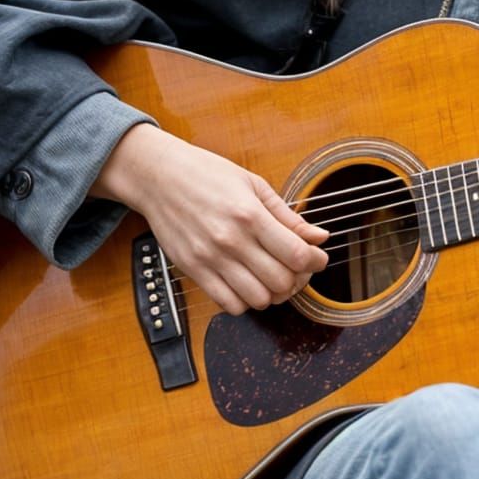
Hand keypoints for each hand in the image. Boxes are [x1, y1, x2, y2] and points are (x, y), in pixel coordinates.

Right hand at [92, 125, 328, 314]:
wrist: (159, 177)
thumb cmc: (207, 175)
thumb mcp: (254, 185)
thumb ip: (288, 216)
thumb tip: (319, 237)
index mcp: (250, 215)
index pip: (296, 254)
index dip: (315, 261)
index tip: (318, 258)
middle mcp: (231, 240)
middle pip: (281, 281)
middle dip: (297, 278)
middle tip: (296, 268)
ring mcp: (210, 259)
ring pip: (258, 299)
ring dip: (272, 293)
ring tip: (271, 277)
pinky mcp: (193, 271)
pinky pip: (228, 304)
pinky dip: (245, 300)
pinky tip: (247, 283)